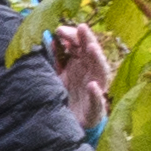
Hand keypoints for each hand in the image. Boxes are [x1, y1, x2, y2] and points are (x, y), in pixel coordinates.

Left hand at [45, 18, 113, 135]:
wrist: (70, 123)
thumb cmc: (66, 94)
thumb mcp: (58, 74)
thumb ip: (55, 58)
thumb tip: (50, 39)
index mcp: (81, 64)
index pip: (80, 44)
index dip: (72, 35)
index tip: (58, 30)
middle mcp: (90, 73)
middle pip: (92, 53)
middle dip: (87, 39)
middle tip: (81, 27)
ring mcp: (95, 89)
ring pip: (101, 71)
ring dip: (97, 58)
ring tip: (91, 48)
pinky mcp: (94, 107)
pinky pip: (97, 99)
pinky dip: (95, 92)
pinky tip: (92, 85)